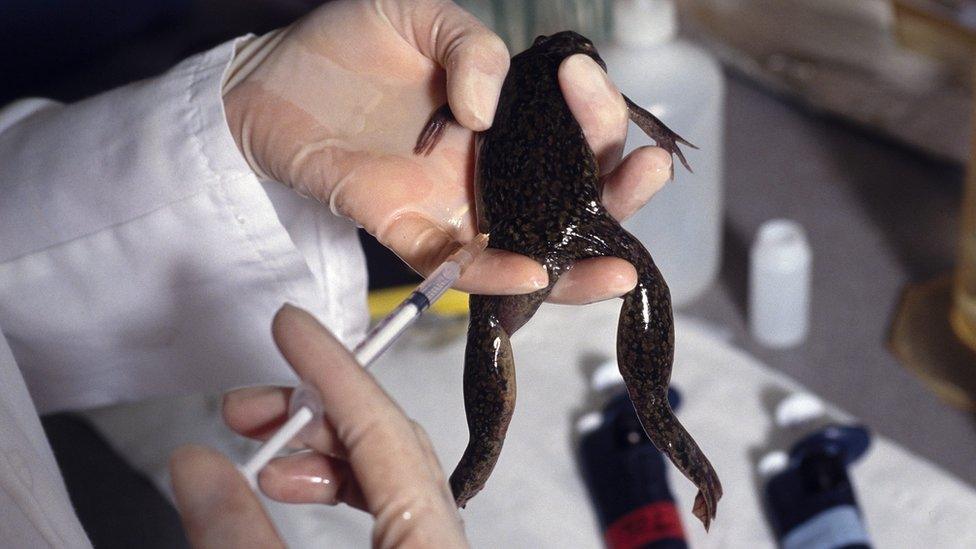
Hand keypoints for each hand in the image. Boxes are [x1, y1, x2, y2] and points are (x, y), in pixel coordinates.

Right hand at [170, 304, 467, 547]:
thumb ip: (240, 534)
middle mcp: (445, 541)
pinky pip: (385, 509)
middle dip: (314, 414)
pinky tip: (293, 492)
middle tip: (249, 409)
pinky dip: (337, 489)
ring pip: (386, 479)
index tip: (292, 326)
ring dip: (320, 455)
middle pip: (389, 446)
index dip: (330, 368)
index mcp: (433, 542)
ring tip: (261, 464)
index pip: (384, 428)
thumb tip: (197, 464)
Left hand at [223, 0, 671, 303]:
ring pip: (527, 247)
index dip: (597, 112)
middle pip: (570, 196)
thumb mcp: (423, 15)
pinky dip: (492, 273)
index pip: (573, 127)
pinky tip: (532, 271)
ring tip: (619, 262)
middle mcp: (490, 168)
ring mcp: (451, 202)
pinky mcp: (404, 225)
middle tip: (648, 171)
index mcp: (507, 118)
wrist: (270, 76)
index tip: (587, 81)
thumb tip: (489, 108)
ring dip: (577, 262)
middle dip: (619, 192)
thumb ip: (469, 46)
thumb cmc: (349, 43)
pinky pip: (453, 263)